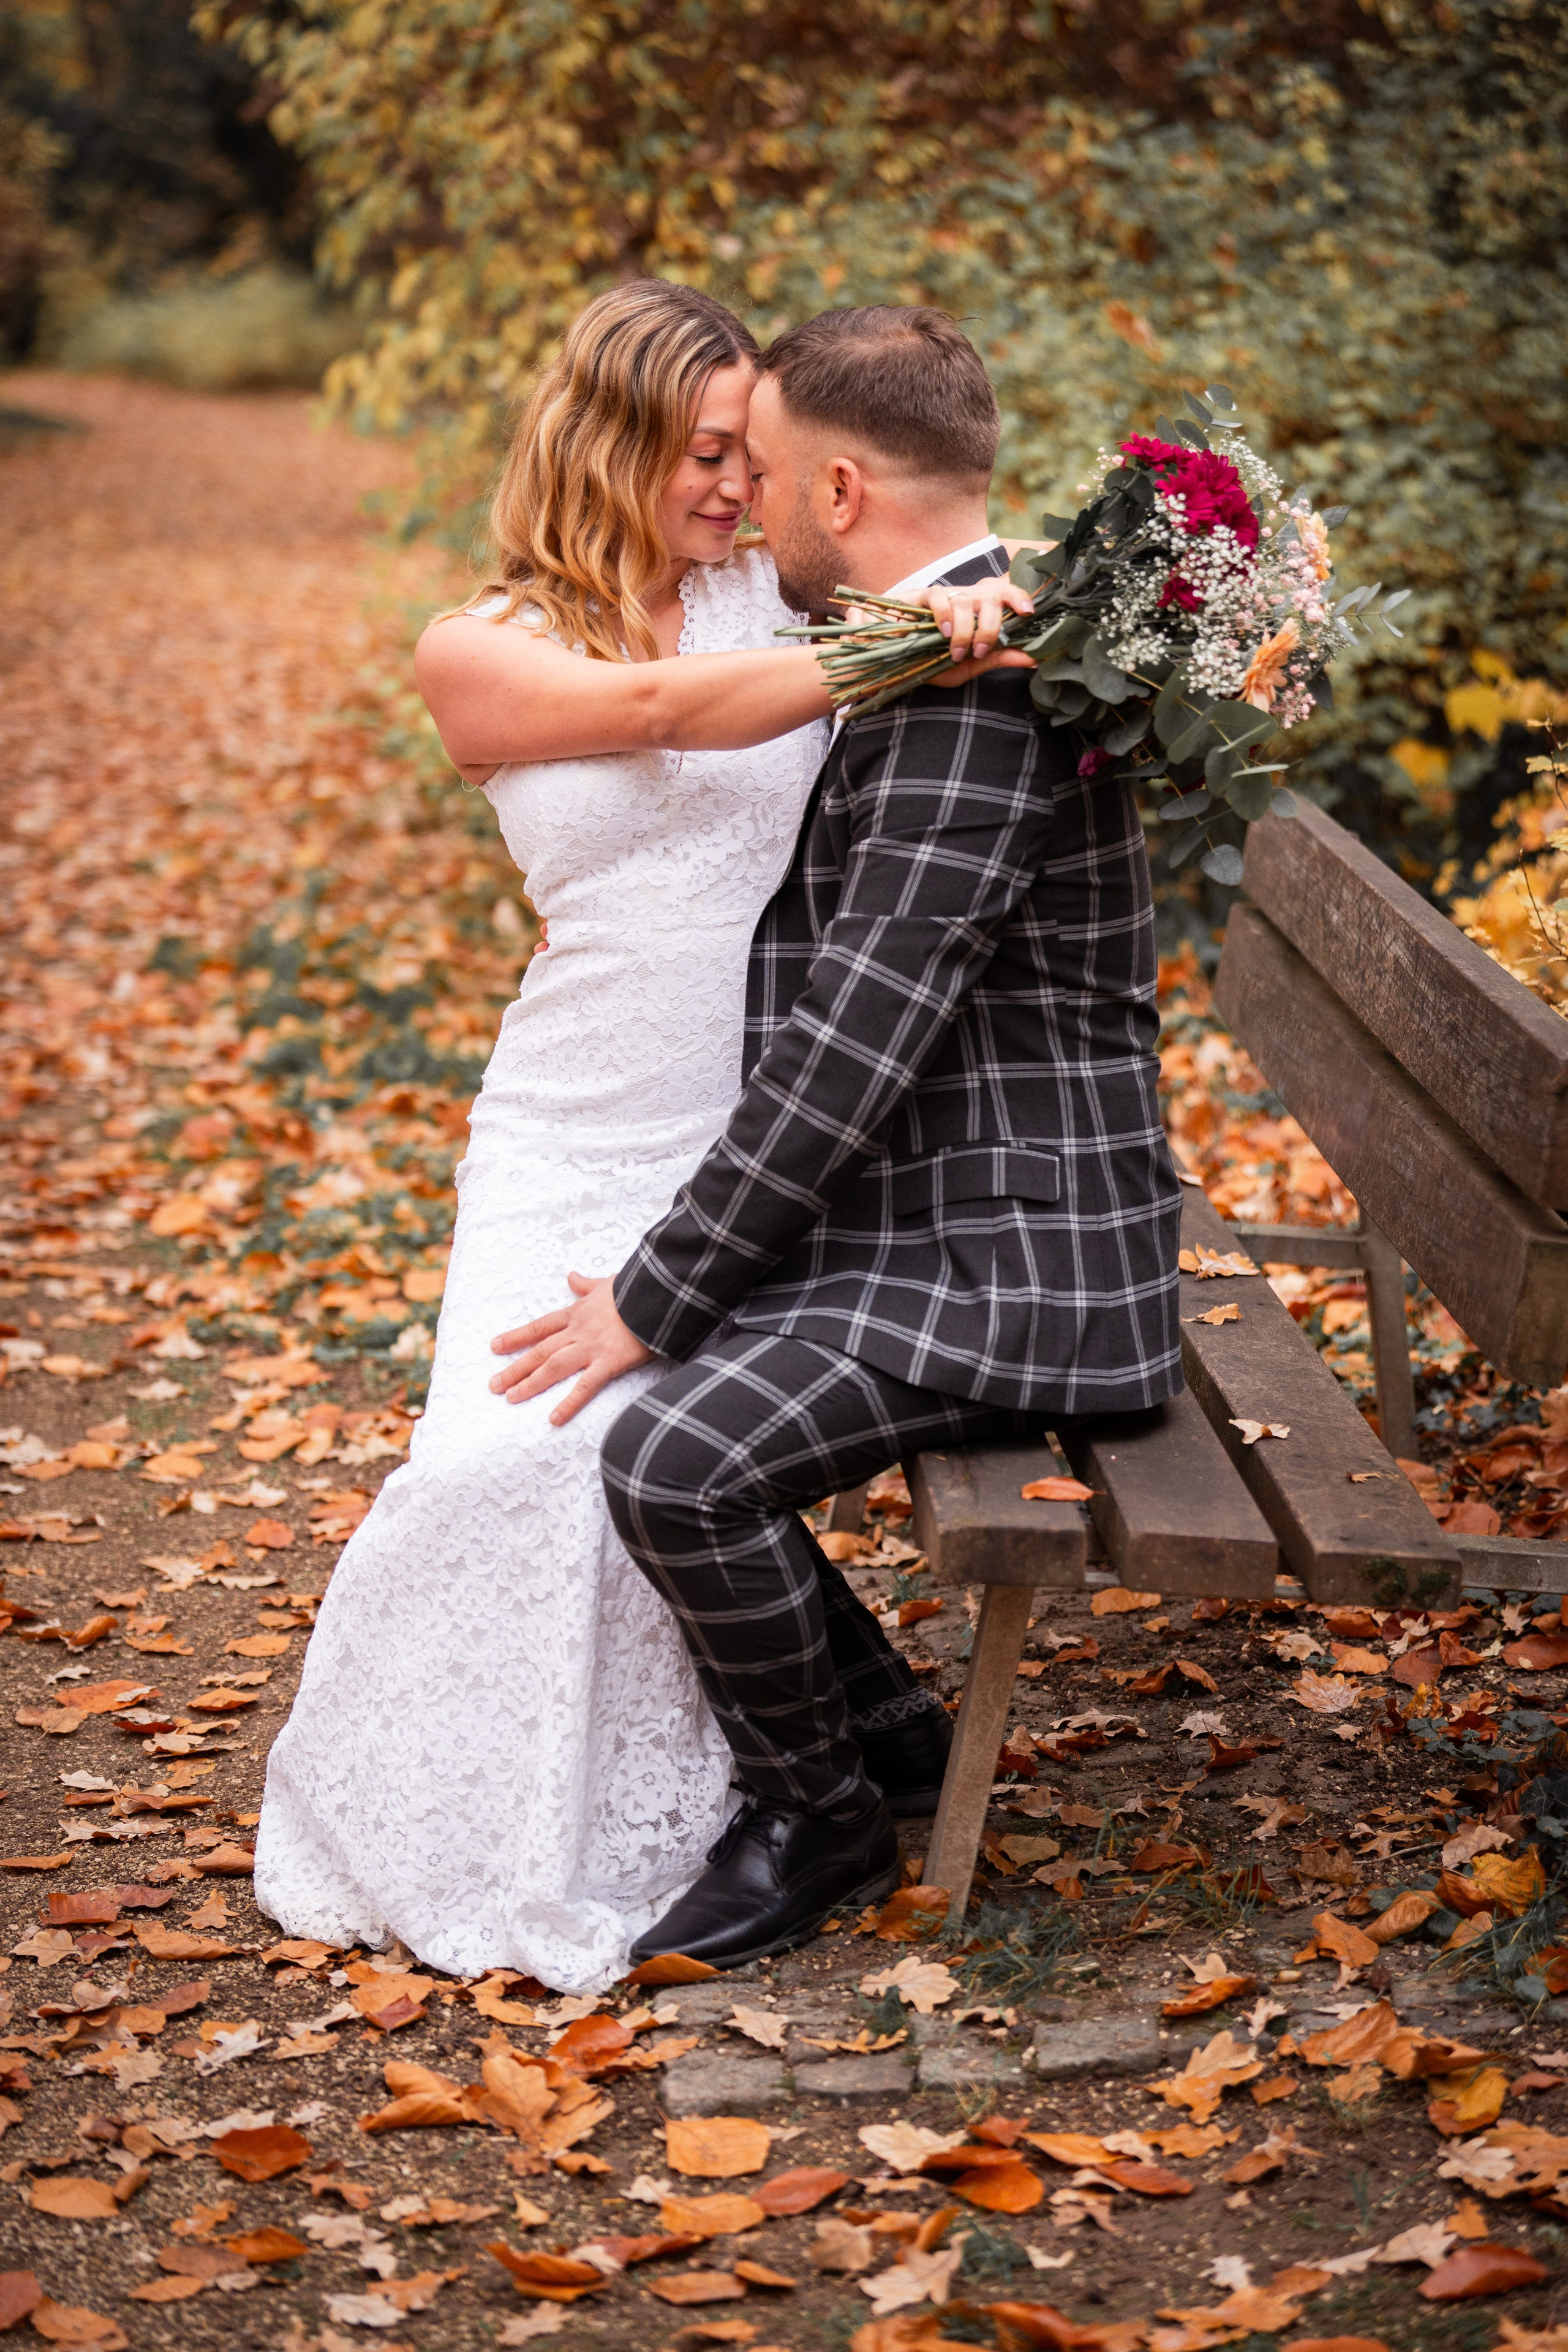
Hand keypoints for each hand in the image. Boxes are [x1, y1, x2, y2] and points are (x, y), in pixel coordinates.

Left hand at [489, 1271, 653, 1423]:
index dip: (516, 1337)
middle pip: (539, 1351)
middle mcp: (578, 1331)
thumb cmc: (636, 1287)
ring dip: (530, 1383)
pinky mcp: (609, 1362)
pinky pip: (586, 1386)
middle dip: (514, 1368)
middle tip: (493, 1385)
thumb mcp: (607, 1282)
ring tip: (510, 1398)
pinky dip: (569, 1403)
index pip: (539, 1327)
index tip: (495, 1347)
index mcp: (577, 1313)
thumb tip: (572, 1277)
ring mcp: (591, 1347)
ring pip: (553, 1367)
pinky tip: (553, 1419)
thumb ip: (587, 1285)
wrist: (657, 1293)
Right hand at [923, 577, 1036, 661]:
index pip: (1006, 593)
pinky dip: (944, 616)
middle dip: (989, 627)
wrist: (896, 662)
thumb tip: (1033, 659)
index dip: (1019, 597)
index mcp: (980, 612)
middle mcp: (967, 600)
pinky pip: (939, 597)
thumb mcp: (969, 666)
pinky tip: (943, 633)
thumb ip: (998, 659)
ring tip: (956, 653)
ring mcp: (945, 596)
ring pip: (965, 600)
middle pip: (990, 597)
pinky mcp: (921, 596)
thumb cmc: (933, 661)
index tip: (1028, 612)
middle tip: (978, 652)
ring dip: (964, 631)